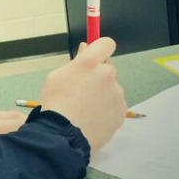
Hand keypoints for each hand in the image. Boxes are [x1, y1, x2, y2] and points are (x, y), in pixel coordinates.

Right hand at [41, 37, 126, 154]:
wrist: (64, 135)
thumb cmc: (56, 102)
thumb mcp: (57, 76)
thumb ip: (76, 62)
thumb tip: (86, 50)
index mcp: (91, 63)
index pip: (106, 43)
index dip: (100, 48)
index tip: (93, 57)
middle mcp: (108, 74)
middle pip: (108, 68)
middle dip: (99, 74)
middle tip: (84, 89)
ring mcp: (117, 94)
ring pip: (112, 88)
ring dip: (103, 92)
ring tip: (87, 109)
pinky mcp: (122, 111)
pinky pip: (115, 104)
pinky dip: (107, 108)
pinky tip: (94, 118)